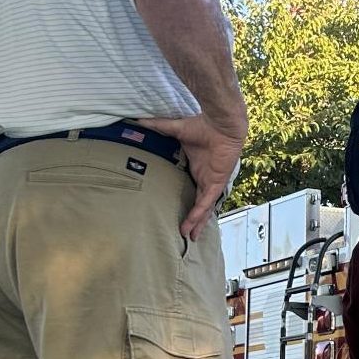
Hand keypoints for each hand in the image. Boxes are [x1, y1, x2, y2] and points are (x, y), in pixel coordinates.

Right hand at [140, 114, 243, 241]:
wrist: (221, 123)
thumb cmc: (203, 125)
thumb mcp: (174, 130)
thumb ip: (157, 127)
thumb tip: (137, 121)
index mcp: (196, 168)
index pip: (190, 189)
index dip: (185, 200)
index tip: (176, 211)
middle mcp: (204, 177)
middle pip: (199, 203)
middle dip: (194, 219)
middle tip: (185, 233)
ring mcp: (211, 182)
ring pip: (204, 208)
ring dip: (197, 222)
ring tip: (189, 237)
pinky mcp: (216, 183)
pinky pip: (206, 202)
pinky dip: (199, 214)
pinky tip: (191, 226)